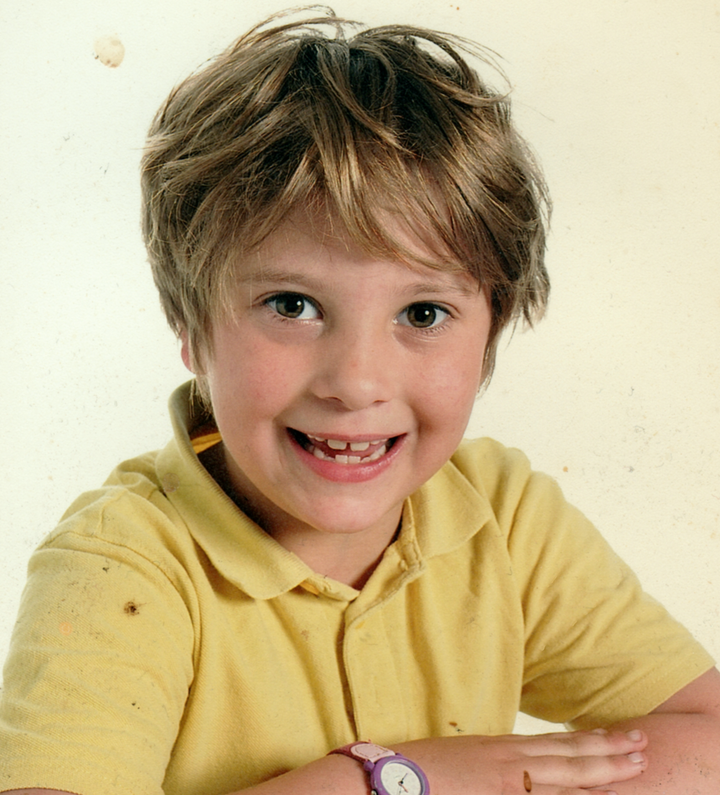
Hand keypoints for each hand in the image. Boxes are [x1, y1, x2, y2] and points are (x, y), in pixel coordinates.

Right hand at [395, 729, 647, 793]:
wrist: (392, 779)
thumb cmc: (420, 769)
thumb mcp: (461, 758)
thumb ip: (489, 762)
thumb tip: (506, 768)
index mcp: (500, 748)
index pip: (555, 744)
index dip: (588, 741)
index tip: (614, 737)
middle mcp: (510, 762)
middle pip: (570, 756)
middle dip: (609, 752)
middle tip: (642, 745)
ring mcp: (508, 783)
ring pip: (568, 774)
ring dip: (604, 769)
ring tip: (636, 764)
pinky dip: (573, 793)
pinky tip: (597, 793)